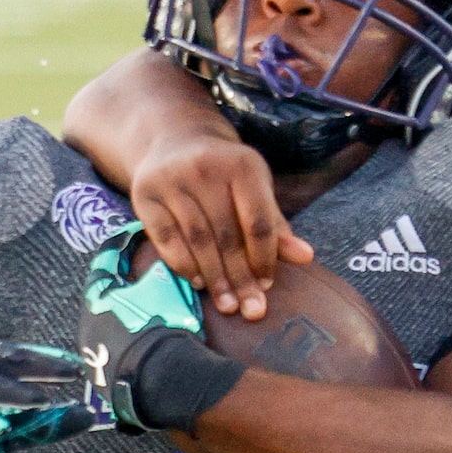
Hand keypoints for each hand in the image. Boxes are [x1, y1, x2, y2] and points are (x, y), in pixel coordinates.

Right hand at [131, 132, 312, 320]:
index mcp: (242, 165)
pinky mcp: (145, 193)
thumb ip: (276, 225)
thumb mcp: (255, 189)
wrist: (175, 141)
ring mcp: (172, 179)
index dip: (264, 258)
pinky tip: (198, 282)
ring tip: (227, 304)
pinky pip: (165, 238)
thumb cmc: (225, 174)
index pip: (258, 222)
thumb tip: (306, 257)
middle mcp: (206, 168)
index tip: (267, 286)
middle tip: (250, 310)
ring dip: (214, 278)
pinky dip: (183, 264)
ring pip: (198, 240)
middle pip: (228, 236)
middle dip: (241, 278)